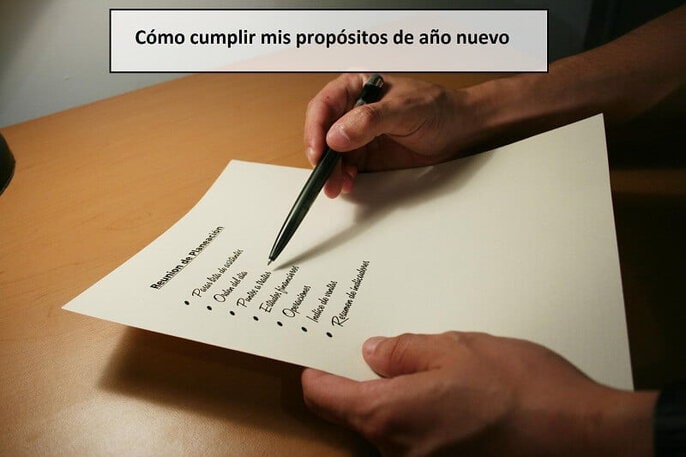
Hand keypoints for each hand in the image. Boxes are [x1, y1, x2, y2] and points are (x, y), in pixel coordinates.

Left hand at [302, 332, 656, 456]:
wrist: (582, 437)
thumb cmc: (521, 390)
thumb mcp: (456, 348)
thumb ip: (405, 351)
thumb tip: (375, 353)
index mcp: (390, 415)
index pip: (327, 398)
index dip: (316, 376)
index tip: (311, 362)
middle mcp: (400, 451)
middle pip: (361, 414)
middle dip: (369, 383)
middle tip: (386, 352)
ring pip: (394, 427)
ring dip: (402, 400)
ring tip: (436, 370)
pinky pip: (422, 440)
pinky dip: (425, 417)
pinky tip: (459, 397)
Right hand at [304, 74, 478, 197]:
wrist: (459, 128)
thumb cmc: (437, 108)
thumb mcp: (405, 109)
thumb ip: (370, 120)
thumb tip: (336, 135)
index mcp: (356, 88)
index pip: (323, 106)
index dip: (315, 129)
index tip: (318, 150)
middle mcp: (352, 110)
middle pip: (322, 133)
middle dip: (322, 156)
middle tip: (326, 176)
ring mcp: (358, 134)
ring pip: (332, 153)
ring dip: (331, 171)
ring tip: (336, 185)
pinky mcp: (367, 154)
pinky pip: (346, 166)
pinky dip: (343, 176)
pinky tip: (348, 183)